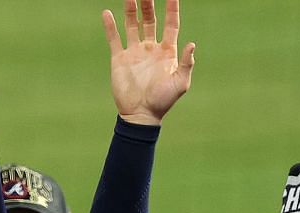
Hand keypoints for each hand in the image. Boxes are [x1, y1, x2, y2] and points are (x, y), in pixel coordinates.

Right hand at [104, 0, 195, 125]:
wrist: (140, 115)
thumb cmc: (163, 101)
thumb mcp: (180, 83)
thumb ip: (186, 63)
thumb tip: (192, 43)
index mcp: (167, 51)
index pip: (171, 24)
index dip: (172, 9)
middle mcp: (150, 48)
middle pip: (150, 20)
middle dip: (149, 4)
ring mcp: (134, 52)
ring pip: (132, 25)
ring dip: (131, 10)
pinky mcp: (119, 59)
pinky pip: (114, 39)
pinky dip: (110, 26)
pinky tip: (107, 13)